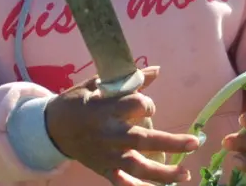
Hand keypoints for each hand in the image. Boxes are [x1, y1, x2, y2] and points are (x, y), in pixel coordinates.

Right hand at [45, 66, 201, 184]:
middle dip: (170, 142)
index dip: (145, 104)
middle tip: (195, 143)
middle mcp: (108, 133)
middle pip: (142, 139)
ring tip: (185, 174)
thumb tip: (157, 70)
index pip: (135, 105)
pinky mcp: (102, 169)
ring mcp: (106, 155)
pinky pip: (122, 183)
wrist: (51, 127)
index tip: (146, 106)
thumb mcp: (98, 85)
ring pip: (137, 166)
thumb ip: (128, 80)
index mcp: (106, 109)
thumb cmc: (78, 102)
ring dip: (162, 173)